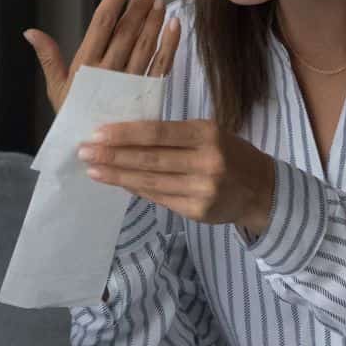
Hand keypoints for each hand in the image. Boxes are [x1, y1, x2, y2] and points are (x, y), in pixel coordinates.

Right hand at [25, 0, 180, 114]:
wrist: (93, 152)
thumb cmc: (72, 116)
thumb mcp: (56, 88)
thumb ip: (48, 57)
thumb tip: (30, 31)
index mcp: (85, 66)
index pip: (101, 24)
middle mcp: (109, 72)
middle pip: (126, 32)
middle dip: (136, 8)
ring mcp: (130, 83)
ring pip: (145, 46)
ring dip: (153, 22)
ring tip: (158, 1)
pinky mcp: (147, 95)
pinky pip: (162, 66)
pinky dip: (170, 45)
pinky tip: (174, 25)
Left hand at [79, 121, 277, 235]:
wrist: (262, 189)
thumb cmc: (228, 153)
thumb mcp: (208, 133)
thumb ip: (173, 136)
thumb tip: (124, 138)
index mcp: (207, 134)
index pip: (158, 133)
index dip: (125, 134)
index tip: (97, 134)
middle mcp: (206, 162)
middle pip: (149, 160)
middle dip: (113, 156)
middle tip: (84, 153)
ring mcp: (202, 190)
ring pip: (150, 182)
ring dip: (118, 176)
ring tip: (93, 170)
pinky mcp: (198, 212)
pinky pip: (159, 199)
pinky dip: (136, 190)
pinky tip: (119, 184)